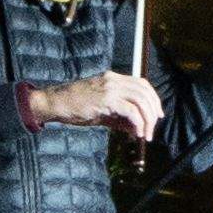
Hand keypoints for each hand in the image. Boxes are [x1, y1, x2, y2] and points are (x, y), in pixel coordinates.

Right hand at [25, 64, 166, 141]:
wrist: (55, 103)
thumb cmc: (75, 107)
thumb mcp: (101, 111)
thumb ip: (119, 118)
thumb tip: (136, 130)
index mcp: (113, 78)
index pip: (141, 84)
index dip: (153, 98)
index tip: (157, 114)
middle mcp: (114, 80)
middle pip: (144, 91)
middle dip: (153, 110)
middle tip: (153, 127)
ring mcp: (110, 88)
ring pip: (140, 100)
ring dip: (147, 119)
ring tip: (145, 134)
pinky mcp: (106, 100)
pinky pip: (131, 111)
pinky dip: (137, 123)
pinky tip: (136, 133)